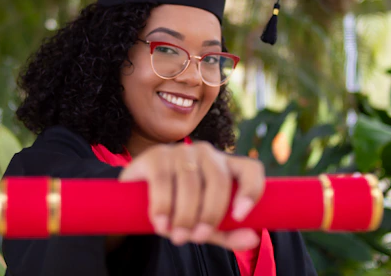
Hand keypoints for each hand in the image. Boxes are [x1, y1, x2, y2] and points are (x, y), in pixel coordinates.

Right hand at [118, 141, 264, 250]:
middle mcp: (207, 153)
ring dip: (184, 215)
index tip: (240, 216)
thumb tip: (252, 239)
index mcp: (226, 167)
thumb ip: (227, 233)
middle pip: (219, 180)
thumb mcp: (205, 224)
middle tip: (197, 238)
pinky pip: (163, 180)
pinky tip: (161, 223)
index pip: (251, 170)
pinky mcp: (156, 155)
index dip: (251, 190)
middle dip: (210, 214)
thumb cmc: (179, 209)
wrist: (138, 198)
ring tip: (176, 236)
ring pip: (190, 183)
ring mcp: (181, 151)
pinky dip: (163, 205)